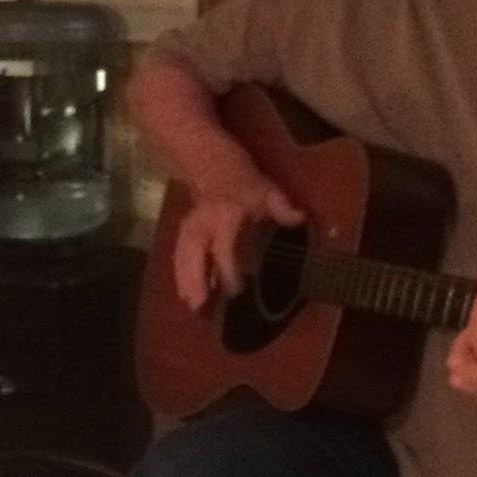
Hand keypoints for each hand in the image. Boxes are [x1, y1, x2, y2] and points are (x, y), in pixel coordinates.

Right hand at [174, 178, 303, 309]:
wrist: (217, 172)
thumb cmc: (247, 188)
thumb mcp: (268, 192)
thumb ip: (281, 207)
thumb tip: (299, 218)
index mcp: (225, 214)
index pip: (223, 247)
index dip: (227, 270)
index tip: (236, 291)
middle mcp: (203, 223)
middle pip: (194, 253)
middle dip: (194, 279)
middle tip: (199, 305)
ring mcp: (189, 228)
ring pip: (183, 256)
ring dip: (184, 280)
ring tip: (191, 305)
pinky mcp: (182, 234)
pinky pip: (178, 255)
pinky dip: (180, 275)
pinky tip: (185, 294)